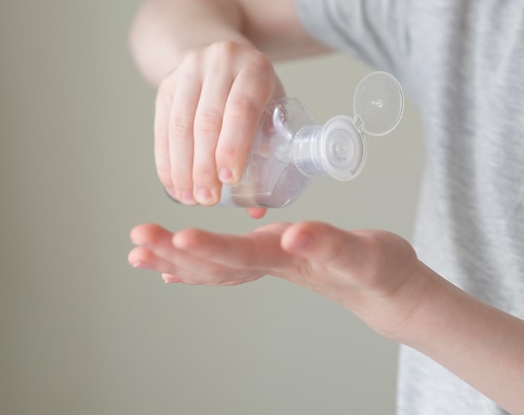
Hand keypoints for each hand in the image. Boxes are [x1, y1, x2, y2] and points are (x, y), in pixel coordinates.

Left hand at [128, 221, 427, 338]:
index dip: (210, 249)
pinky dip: (198, 266)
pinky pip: (227, 266)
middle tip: (137, 243)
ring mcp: (269, 264)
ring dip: (176, 260)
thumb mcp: (363, 254)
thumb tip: (295, 237)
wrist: (385, 287)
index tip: (176, 239)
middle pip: (217, 265)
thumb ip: (331, 245)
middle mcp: (271, 263)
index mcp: (289, 258)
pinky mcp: (273, 260)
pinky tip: (175, 268)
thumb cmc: (379, 269)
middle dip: (174, 254)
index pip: (243, 256)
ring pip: (215, 266)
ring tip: (140, 254)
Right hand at [154, 41, 283, 213]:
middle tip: (208, 200)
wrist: (224, 58)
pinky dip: (166, 160)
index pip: (241, 109)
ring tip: (190, 198)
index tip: (229, 180)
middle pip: (207, 120)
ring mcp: (189, 69)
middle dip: (205, 166)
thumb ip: (270, 152)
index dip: (233, 146)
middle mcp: (220, 62)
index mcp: (255, 68)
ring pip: (180, 125)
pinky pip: (162, 126)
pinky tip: (173, 184)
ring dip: (183, 168)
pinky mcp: (166, 83)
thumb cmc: (256, 94)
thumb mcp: (272, 110)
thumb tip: (257, 210)